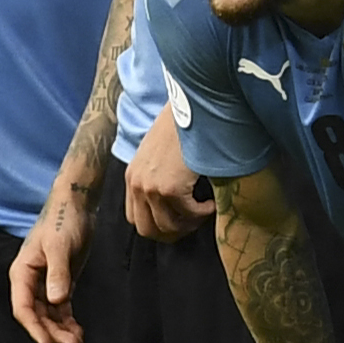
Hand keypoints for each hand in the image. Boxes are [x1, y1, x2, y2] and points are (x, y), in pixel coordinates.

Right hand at [10, 172, 96, 342]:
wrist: (76, 205)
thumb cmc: (63, 221)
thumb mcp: (60, 246)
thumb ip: (58, 273)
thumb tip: (56, 300)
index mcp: (22, 273)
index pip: (23, 308)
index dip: (34, 327)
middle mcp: (30, 281)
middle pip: (37, 315)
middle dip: (51, 331)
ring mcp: (46, 282)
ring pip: (49, 314)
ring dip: (61, 329)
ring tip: (78, 342)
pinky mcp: (61, 281)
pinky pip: (61, 307)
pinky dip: (68, 320)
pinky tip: (78, 331)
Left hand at [125, 111, 211, 241]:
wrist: (191, 110)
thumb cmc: (181, 127)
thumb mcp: (158, 154)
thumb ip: (157, 176)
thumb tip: (173, 199)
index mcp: (132, 177)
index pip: (135, 218)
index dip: (158, 225)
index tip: (178, 219)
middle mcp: (136, 185)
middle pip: (147, 230)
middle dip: (172, 232)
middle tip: (192, 223)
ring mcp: (151, 188)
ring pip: (169, 227)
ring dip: (190, 223)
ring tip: (204, 210)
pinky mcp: (170, 188)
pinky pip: (189, 214)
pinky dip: (203, 213)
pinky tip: (211, 202)